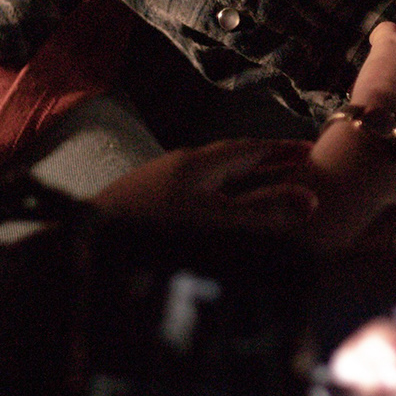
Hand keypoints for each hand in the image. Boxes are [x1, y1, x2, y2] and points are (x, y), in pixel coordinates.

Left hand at [92, 138, 318, 233]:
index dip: (284, 150)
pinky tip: (214, 218)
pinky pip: (191, 193)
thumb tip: (311, 198)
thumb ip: (266, 211)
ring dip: (238, 182)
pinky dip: (216, 198)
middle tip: (295, 167)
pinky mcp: (141, 205)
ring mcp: (156, 184)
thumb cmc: (156, 234)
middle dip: (264, 163)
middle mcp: (177, 165)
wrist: (83, 247)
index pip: (253, 148)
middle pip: (230, 159)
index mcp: (199, 163)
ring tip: (261, 193)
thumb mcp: (220, 223)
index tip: (311, 151)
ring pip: (208, 177)